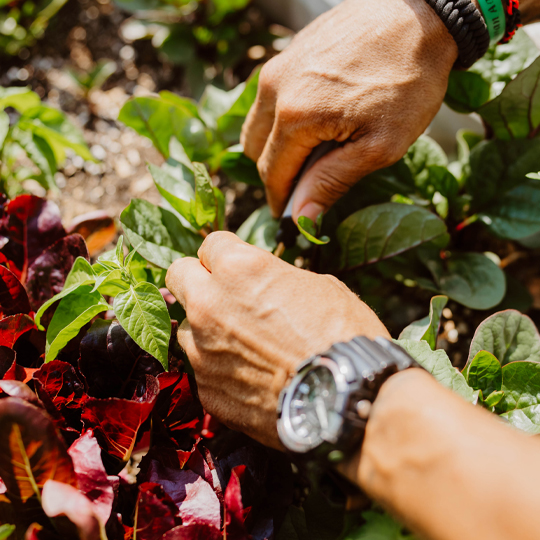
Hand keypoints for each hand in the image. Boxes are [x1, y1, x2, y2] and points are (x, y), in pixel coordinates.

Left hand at [165, 232, 389, 448]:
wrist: (345, 399)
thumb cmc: (342, 335)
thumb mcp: (319, 286)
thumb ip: (276, 278)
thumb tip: (267, 284)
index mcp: (238, 269)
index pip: (211, 244)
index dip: (228, 254)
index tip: (237, 265)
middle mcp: (208, 304)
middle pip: (179, 275)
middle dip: (198, 279)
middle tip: (224, 293)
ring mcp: (201, 350)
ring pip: (187, 325)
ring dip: (206, 327)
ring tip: (243, 344)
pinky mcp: (206, 389)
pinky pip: (201, 367)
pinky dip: (218, 366)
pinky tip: (249, 375)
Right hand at [240, 0, 457, 221]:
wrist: (421, 14)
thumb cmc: (408, 81)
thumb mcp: (380, 145)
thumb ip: (332, 181)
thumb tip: (301, 217)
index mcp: (295, 116)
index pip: (272, 174)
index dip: (280, 201)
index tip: (291, 216)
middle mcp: (275, 88)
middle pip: (255, 150)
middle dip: (274, 175)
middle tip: (303, 186)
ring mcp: (279, 66)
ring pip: (258, 123)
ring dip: (274, 146)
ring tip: (309, 153)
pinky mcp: (289, 53)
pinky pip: (271, 97)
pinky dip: (281, 119)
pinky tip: (314, 120)